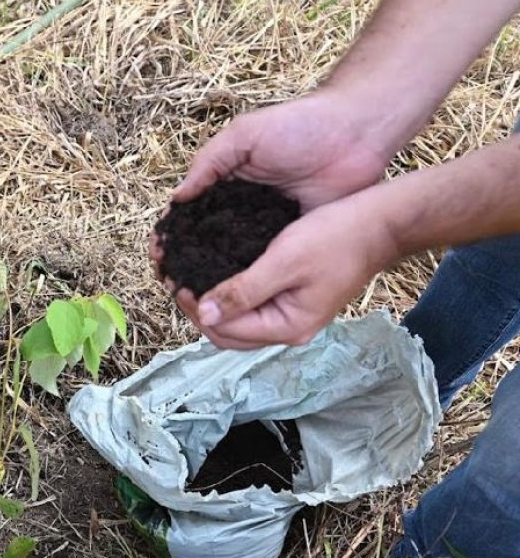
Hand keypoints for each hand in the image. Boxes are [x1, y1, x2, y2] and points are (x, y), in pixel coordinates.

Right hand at [150, 90, 392, 284]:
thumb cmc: (299, 125)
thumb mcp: (244, 135)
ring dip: (213, 279)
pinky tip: (231, 297)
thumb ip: (209, 163)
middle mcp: (240, 211)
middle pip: (205, 245)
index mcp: (225, 184)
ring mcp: (265, 229)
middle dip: (186, 264)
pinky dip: (247, 281)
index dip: (171, 237)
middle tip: (171, 284)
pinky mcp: (291, 241)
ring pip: (232, 261)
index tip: (157, 256)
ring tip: (195, 298)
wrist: (356, 133)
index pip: (188, 217)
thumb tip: (176, 199)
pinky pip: (264, 266)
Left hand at [172, 191, 399, 348]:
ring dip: (211, 303)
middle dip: (199, 310)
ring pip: (238, 321)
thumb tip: (205, 313)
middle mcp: (288, 330)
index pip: (225, 331)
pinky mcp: (292, 299)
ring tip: (189, 276)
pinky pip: (251, 305)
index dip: (195, 309)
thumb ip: (243, 291)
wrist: (382, 223)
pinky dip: (228, 294)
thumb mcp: (284, 260)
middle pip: (228, 334)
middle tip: (177, 280)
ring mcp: (291, 317)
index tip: (176, 281)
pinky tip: (214, 273)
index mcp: (287, 327)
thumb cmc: (337, 237)